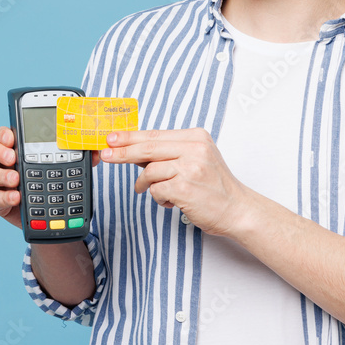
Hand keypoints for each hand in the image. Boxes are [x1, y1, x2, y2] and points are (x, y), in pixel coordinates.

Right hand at [0, 126, 100, 229]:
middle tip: (11, 156)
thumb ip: (80, 156)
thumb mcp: (68, 166)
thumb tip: (97, 150)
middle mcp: (4, 161)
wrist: (51, 216)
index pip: (5, 133)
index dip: (4, 132)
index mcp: (18, 147)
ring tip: (15, 178)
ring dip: (1, 174)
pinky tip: (16, 196)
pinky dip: (5, 197)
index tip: (12, 136)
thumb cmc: (54, 182)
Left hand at [100, 127, 249, 236]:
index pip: (154, 134)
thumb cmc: (214, 187)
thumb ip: (169, 152)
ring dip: (147, 184)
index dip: (129, 137)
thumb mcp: (197, 159)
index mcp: (196, 137)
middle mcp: (194, 149)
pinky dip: (159, 197)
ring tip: (158, 192)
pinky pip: (156, 189)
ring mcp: (190, 168)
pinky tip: (171, 201)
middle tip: (106, 155)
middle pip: (147, 148)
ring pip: (150, 171)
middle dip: (122, 152)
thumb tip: (133, 149)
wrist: (238, 209)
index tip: (111, 138)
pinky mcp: (185, 188)